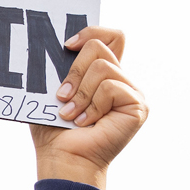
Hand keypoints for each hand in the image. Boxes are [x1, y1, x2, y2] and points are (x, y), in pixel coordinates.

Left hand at [30, 27, 146, 189]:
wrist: (62, 157)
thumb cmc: (54, 129)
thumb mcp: (52, 90)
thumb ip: (60, 66)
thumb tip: (55, 44)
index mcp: (104, 74)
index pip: (111, 36)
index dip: (91, 31)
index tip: (67, 45)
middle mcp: (121, 81)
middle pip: (100, 46)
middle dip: (75, 70)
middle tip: (61, 95)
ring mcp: (132, 93)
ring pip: (102, 67)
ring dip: (80, 93)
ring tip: (71, 114)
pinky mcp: (138, 107)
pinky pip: (110, 87)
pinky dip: (92, 105)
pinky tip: (86, 123)